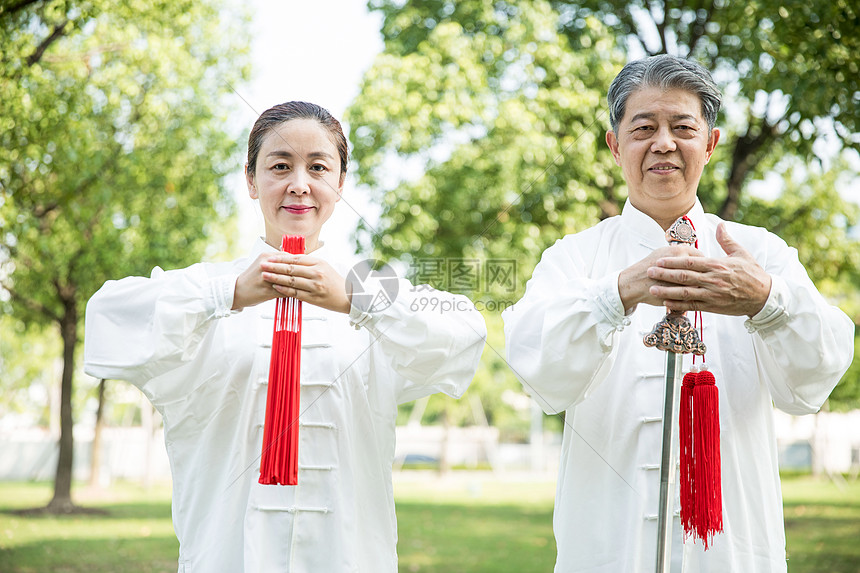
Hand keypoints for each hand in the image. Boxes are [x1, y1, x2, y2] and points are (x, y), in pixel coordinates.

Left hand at [232, 253, 350, 313]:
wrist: (348, 296)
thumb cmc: (334, 281)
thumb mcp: (324, 267)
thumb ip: (308, 263)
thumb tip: (290, 259)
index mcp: (318, 263)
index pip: (296, 258)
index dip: (281, 258)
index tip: (270, 257)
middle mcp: (317, 273)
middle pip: (291, 268)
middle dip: (275, 266)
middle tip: (263, 265)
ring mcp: (315, 286)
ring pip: (292, 281)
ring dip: (276, 278)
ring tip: (265, 276)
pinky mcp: (314, 298)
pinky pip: (296, 293)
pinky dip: (284, 290)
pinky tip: (276, 288)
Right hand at [618, 244, 702, 311]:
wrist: (634, 282)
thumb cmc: (648, 267)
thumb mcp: (663, 253)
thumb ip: (679, 254)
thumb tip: (694, 255)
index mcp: (679, 251)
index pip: (701, 256)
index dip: (703, 263)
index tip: (703, 268)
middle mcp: (681, 264)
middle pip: (702, 270)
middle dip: (705, 275)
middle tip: (704, 278)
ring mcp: (680, 279)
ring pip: (699, 283)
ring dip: (701, 286)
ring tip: (700, 288)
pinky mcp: (677, 292)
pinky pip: (692, 295)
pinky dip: (694, 296)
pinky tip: (693, 296)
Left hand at [645, 223, 771, 315]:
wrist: (765, 297)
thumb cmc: (753, 274)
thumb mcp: (741, 253)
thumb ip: (727, 240)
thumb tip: (720, 224)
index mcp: (717, 265)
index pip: (690, 262)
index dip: (673, 261)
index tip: (659, 259)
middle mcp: (713, 280)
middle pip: (683, 276)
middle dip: (664, 274)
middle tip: (649, 272)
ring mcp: (712, 294)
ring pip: (685, 293)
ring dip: (666, 291)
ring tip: (652, 289)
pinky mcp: (714, 307)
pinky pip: (692, 306)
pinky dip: (678, 305)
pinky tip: (665, 304)